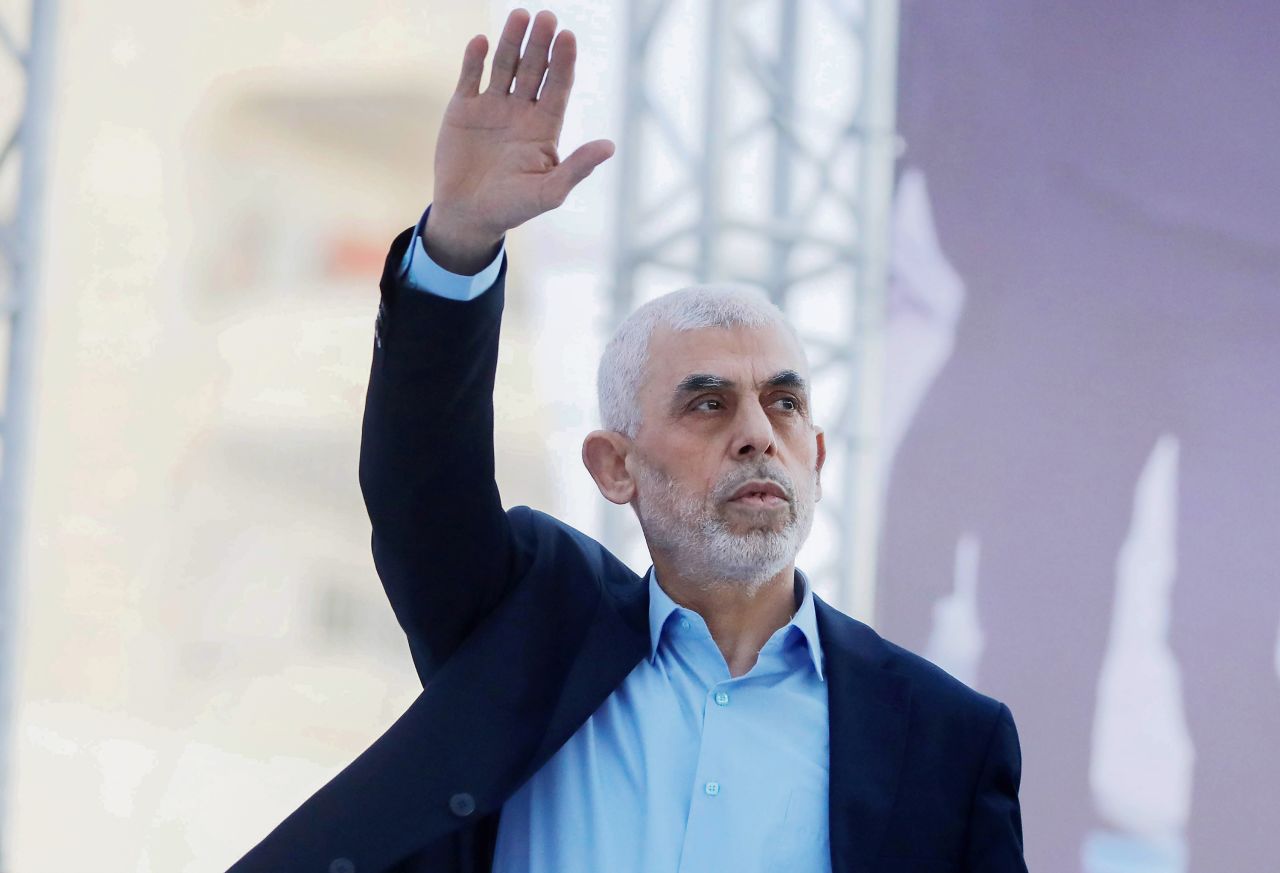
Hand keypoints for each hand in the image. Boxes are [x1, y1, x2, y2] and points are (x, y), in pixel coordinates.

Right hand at [426, 8, 615, 269]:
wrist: (467, 216)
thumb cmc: (512, 209)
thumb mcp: (549, 192)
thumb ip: (577, 168)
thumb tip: (609, 146)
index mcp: (544, 128)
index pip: (558, 86)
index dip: (563, 62)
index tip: (568, 36)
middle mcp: (520, 112)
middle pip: (533, 70)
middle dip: (540, 44)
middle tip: (546, 16)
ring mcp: (491, 107)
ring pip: (504, 66)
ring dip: (512, 42)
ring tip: (519, 16)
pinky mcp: (463, 109)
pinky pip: (470, 77)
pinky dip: (474, 59)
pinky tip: (481, 42)